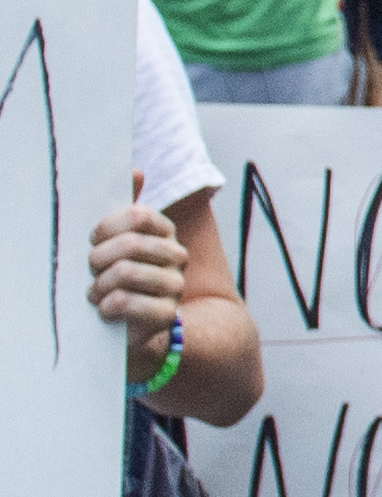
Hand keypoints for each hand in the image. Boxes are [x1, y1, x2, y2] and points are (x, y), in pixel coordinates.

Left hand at [89, 185, 185, 353]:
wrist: (130, 327)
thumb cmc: (119, 278)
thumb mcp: (118, 241)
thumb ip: (125, 209)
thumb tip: (135, 170)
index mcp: (164, 233)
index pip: (140, 216)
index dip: (107, 228)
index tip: (92, 240)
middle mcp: (176, 256)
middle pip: (131, 244)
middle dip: (99, 259)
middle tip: (91, 271)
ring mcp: (174, 285)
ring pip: (125, 272)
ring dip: (99, 285)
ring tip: (95, 293)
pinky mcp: (165, 314)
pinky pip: (126, 301)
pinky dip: (107, 305)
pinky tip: (104, 309)